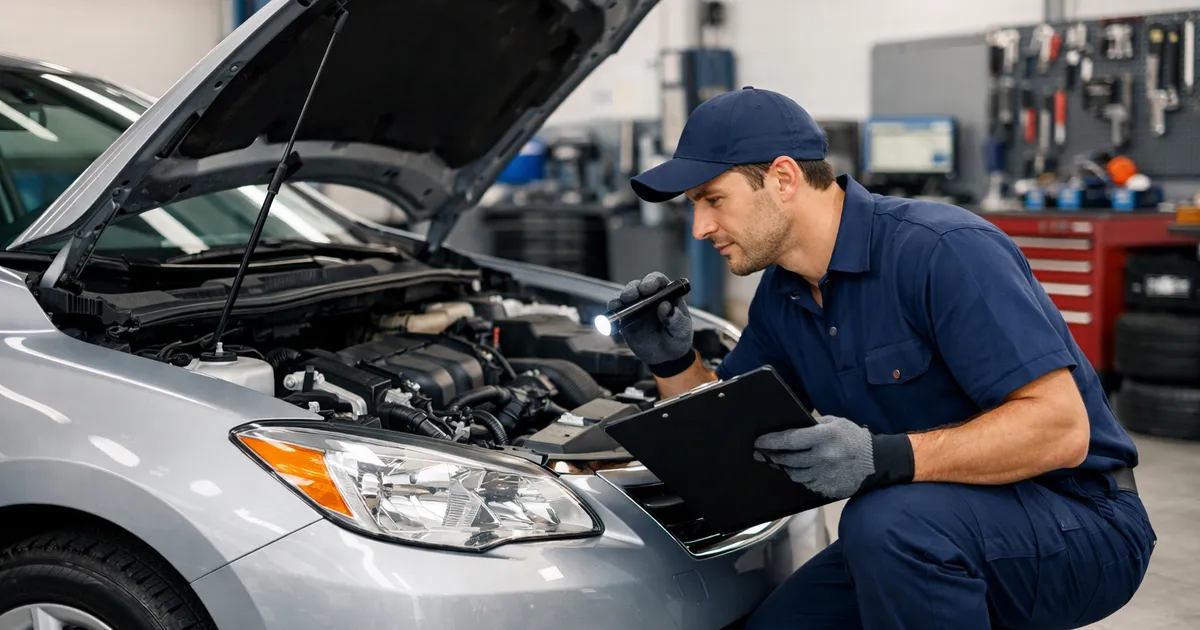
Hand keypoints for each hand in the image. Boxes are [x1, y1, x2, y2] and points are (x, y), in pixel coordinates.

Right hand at [608, 272, 693, 375]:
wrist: (666, 357)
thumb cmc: (677, 339)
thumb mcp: (682, 331)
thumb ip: (676, 319)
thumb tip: (665, 306)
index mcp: (666, 295)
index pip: (658, 281)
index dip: (651, 281)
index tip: (647, 288)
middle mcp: (649, 297)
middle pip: (638, 285)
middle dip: (633, 288)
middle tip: (631, 296)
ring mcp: (636, 307)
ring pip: (624, 295)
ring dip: (620, 297)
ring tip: (619, 304)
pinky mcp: (625, 318)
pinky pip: (616, 310)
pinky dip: (613, 309)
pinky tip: (612, 311)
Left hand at [754, 414, 914, 499]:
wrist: (877, 461)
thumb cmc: (853, 438)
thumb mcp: (834, 422)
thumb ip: (813, 425)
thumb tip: (789, 428)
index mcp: (824, 437)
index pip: (790, 440)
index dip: (771, 442)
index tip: (758, 442)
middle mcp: (823, 457)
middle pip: (788, 460)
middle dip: (773, 457)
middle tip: (762, 454)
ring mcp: (825, 475)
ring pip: (795, 474)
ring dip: (786, 468)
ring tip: (780, 462)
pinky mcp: (828, 489)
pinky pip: (807, 484)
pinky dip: (801, 478)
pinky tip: (800, 471)